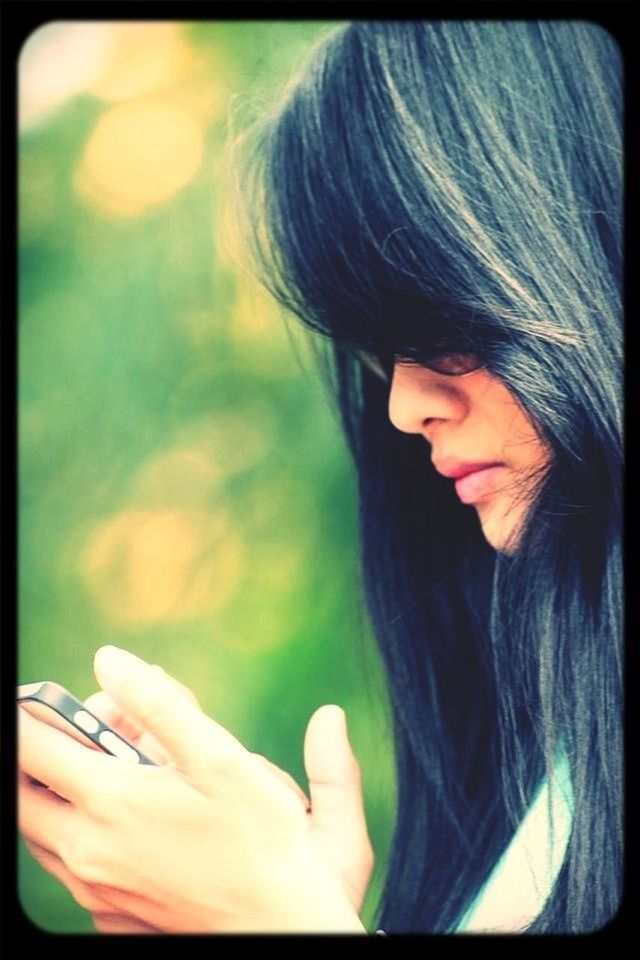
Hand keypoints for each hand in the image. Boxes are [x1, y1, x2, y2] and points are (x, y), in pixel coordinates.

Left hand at [18, 646, 370, 932]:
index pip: (30, 746)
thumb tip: (109, 661)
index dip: (32, 712)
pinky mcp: (107, 911)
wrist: (281, 922)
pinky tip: (137, 813)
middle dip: (45, 750)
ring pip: (43, 828)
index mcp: (107, 802)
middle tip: (96, 730)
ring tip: (124, 766)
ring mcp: (93, 887)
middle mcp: (86, 850)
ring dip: (64, 790)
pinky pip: (71, 860)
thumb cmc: (259, 837)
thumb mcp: (219, 756)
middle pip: (24, 790)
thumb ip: (159, 703)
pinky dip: (84, 826)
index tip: (44, 698)